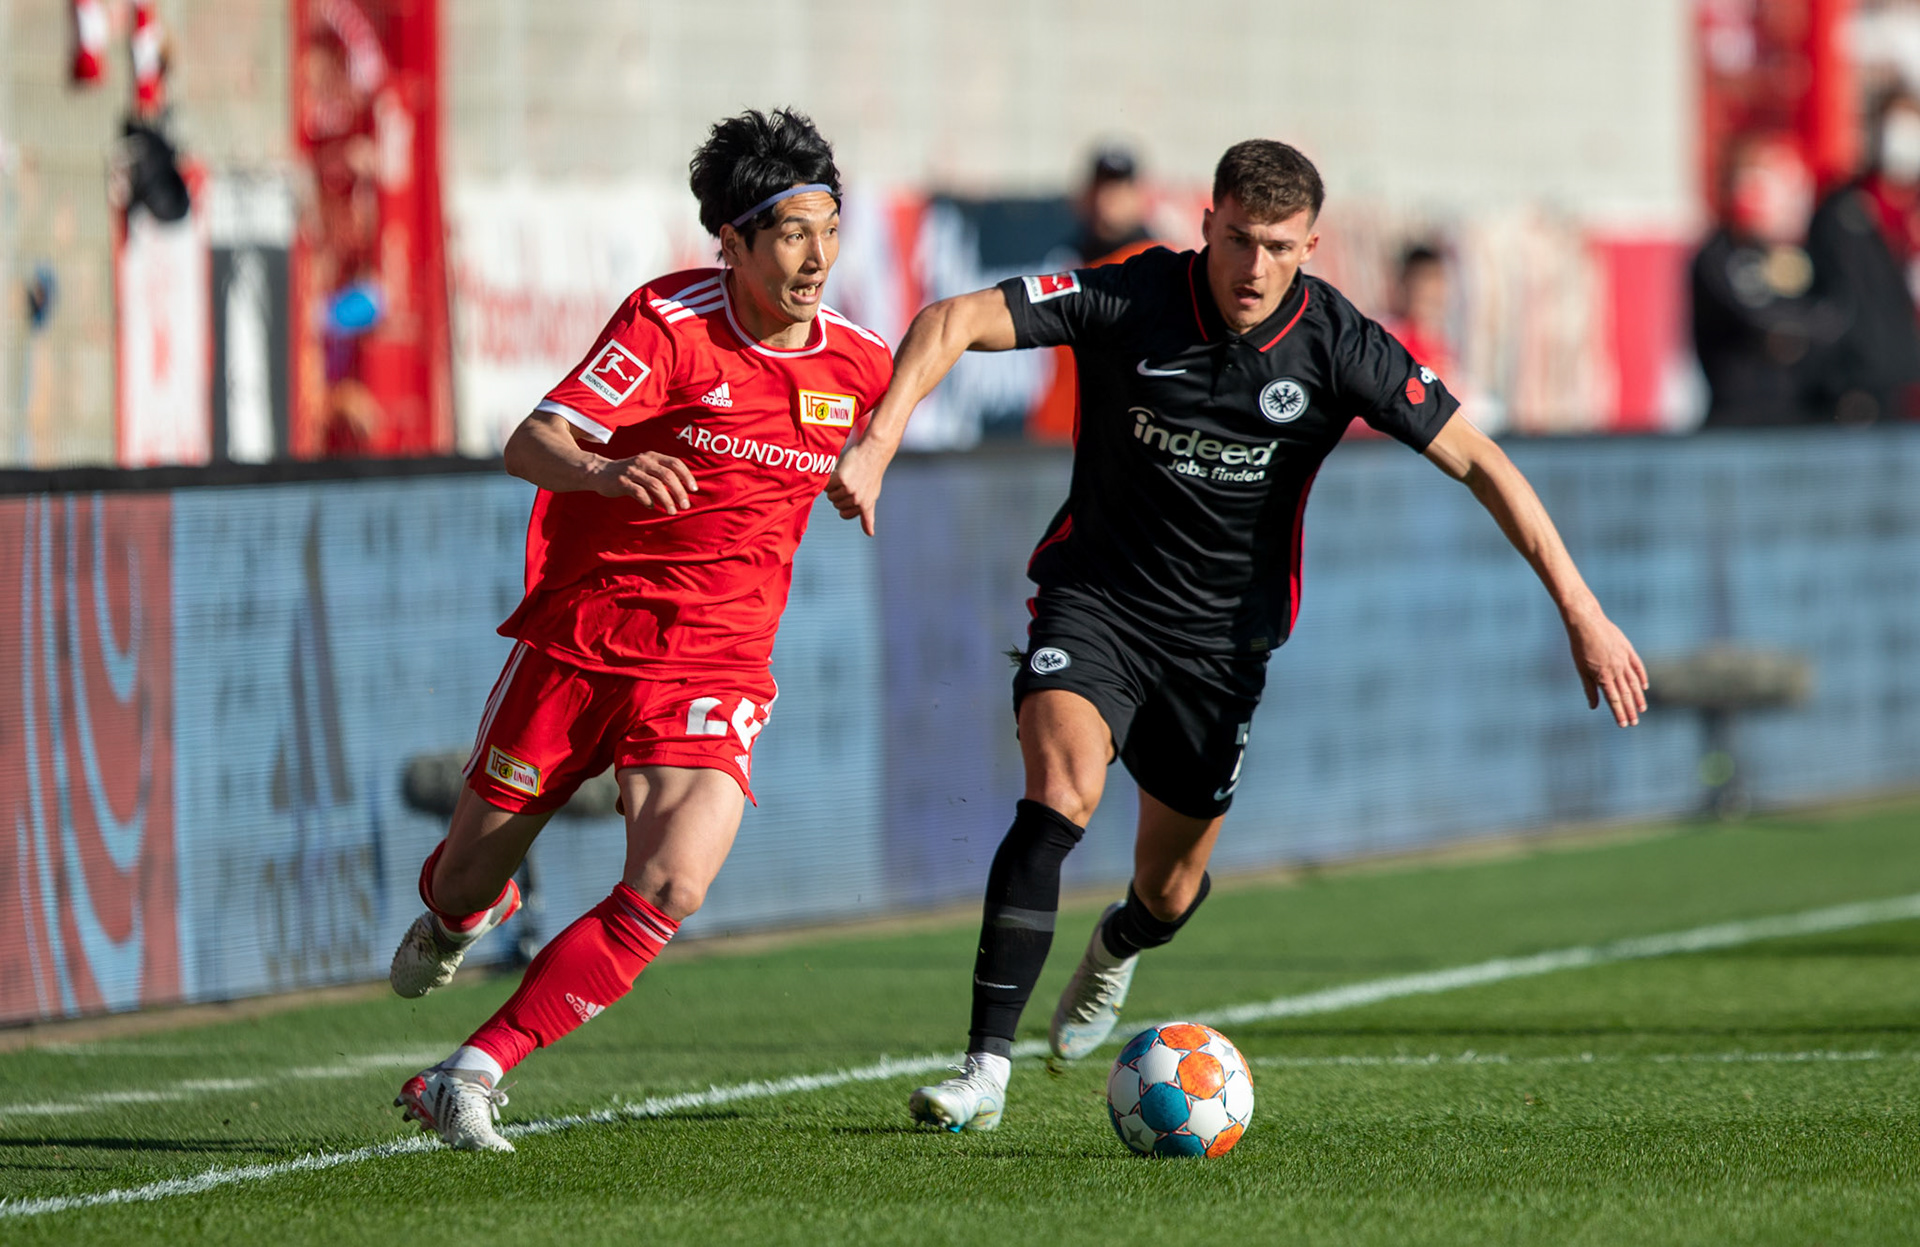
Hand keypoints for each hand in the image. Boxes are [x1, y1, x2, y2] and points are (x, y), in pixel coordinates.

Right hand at [592, 452, 697, 513]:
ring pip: (655, 485)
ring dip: (667, 500)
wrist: (600, 472)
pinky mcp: (622, 482)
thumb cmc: (630, 472)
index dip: (687, 476)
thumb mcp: (647, 466)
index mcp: (652, 456)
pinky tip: (652, 507)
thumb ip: (663, 472)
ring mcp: (632, 471)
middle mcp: (643, 461)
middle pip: (668, 476)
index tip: (694, 489)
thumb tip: (685, 487)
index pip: (675, 463)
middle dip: (679, 492)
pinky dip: (648, 501)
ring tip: (672, 511)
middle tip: (685, 505)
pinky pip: (639, 492)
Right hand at [826, 437, 890, 535]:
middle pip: (836, 504)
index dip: (844, 505)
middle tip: (851, 480)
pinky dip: (830, 479)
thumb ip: (868, 515)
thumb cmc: (870, 474)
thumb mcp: (872, 496)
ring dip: (834, 486)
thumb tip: (870, 534)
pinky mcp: (842, 480)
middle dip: (839, 493)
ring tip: (847, 475)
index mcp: (865, 506)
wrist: (872, 453)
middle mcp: (858, 500)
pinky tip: (841, 471)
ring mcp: (850, 490)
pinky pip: (827, 486)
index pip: (844, 515)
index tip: (851, 493)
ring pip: (830, 495)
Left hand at [1565, 607, 1648, 726]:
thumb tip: (1594, 707)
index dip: (1619, 713)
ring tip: (1641, 709)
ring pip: (1634, 682)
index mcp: (1603, 676)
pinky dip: (1642, 677)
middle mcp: (1616, 670)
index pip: (1614, 700)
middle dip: (1630, 710)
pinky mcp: (1628, 649)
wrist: (1587, 622)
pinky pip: (1638, 666)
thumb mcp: (1581, 670)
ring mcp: (1624, 659)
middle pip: (1626, 694)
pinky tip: (1644, 687)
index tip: (1623, 725)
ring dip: (1638, 697)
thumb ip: (1589, 689)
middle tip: (1635, 723)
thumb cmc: (1579, 647)